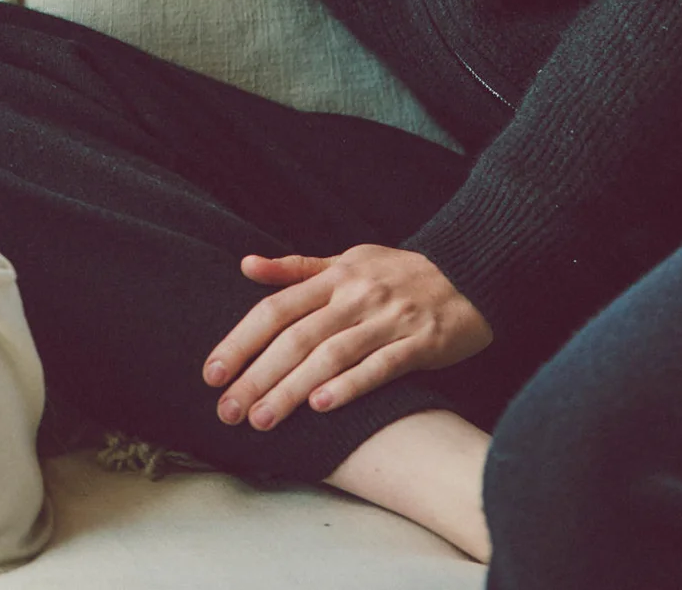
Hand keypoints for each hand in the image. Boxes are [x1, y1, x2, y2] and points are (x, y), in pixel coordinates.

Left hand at [203, 245, 492, 431]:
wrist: (469, 271)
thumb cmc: (398, 272)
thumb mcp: (348, 260)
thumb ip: (297, 268)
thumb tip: (246, 265)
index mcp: (334, 276)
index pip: (276, 308)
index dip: (241, 340)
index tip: (211, 373)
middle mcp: (355, 296)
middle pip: (296, 337)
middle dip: (258, 375)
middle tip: (227, 411)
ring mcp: (387, 319)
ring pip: (330, 356)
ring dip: (292, 389)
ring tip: (262, 420)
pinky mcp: (418, 343)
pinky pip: (379, 366)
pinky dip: (349, 385)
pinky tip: (321, 406)